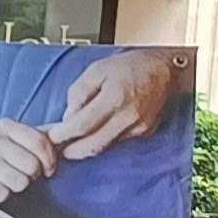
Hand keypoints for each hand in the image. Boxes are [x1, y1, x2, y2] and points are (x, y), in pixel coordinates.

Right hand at [0, 117, 59, 203]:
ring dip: (19, 186)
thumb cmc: (3, 155)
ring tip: (11, 180)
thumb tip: (75, 131)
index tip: (48, 168)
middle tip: (26, 174)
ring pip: (19, 182)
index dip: (50, 159)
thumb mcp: (22, 139)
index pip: (40, 142)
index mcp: (6, 126)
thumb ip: (46, 135)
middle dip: (33, 175)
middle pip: (31, 164)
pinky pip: (2, 194)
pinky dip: (4, 195)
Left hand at [49, 49, 178, 160]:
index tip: (52, 136)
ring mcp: (139, 126)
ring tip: (72, 142)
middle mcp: (128, 116)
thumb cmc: (130, 66)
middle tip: (58, 151)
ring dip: (86, 147)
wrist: (165, 69)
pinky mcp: (145, 131)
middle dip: (72, 151)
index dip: (63, 134)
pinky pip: (118, 140)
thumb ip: (78, 94)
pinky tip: (97, 132)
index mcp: (115, 98)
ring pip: (106, 145)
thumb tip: (68, 118)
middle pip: (94, 145)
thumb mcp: (96, 70)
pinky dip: (104, 139)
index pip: (82, 125)